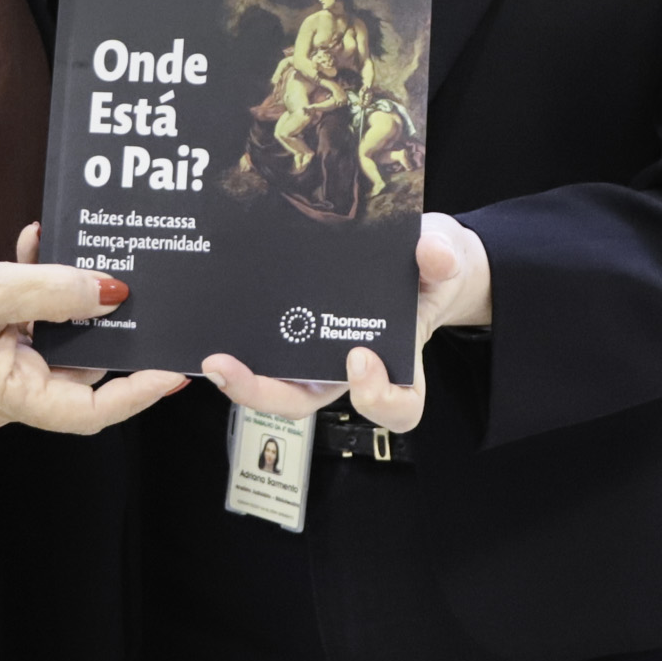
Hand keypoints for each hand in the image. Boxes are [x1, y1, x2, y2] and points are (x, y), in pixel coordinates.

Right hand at [0, 235, 185, 433]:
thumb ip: (55, 291)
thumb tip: (113, 294)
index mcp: (6, 397)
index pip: (89, 411)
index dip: (137, 392)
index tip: (175, 368)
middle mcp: (6, 394)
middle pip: (79, 372)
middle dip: (105, 325)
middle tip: (139, 288)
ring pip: (58, 341)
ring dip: (68, 295)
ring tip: (74, 250)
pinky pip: (31, 323)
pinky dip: (39, 288)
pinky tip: (36, 244)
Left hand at [201, 213, 491, 433]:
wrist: (417, 253)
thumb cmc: (431, 266)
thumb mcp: (447, 254)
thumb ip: (443, 255)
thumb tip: (433, 253)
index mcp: (398, 362)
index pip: (396, 407)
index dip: (376, 398)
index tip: (359, 356)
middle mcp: (350, 367)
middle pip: (308, 402)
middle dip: (266, 393)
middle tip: (231, 369)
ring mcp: (317, 351)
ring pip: (279, 384)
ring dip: (243, 378)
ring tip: (214, 356)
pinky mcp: (293, 329)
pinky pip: (266, 348)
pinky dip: (240, 344)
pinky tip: (218, 323)